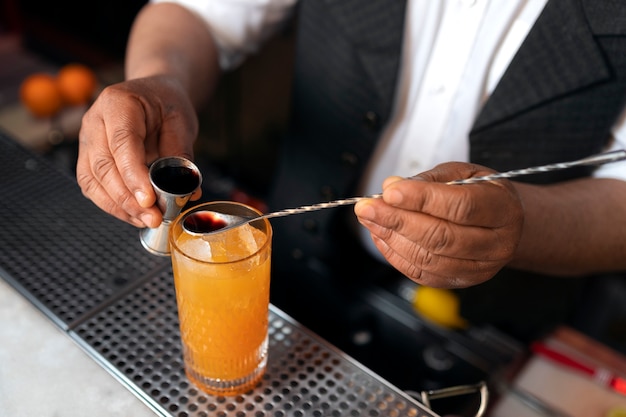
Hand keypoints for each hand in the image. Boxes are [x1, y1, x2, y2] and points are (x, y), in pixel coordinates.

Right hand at [76, 75, 199, 227]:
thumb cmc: (166, 105)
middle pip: (103, 166)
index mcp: (118, 104)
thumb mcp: (181, 122)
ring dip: (119, 207)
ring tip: (147, 220)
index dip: (133, 175)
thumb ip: (181, 154)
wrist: (152, 94)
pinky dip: (112, 205)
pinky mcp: (88, 158)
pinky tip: (135, 215)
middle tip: (153, 218)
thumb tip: (188, 191)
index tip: (149, 200)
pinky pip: (93, 187)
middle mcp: (94, 121)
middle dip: (127, 198)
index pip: (121, 143)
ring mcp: (86, 140)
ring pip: (93, 180)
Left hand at [354, 162, 523, 287]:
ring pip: (427, 258)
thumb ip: (428, 179)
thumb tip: (392, 187)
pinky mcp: (458, 282)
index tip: (390, 192)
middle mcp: (496, 244)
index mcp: (502, 209)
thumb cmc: (480, 193)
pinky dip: (395, 254)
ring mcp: (478, 268)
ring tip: (369, 218)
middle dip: (397, 220)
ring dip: (391, 237)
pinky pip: (421, 273)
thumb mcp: (463, 173)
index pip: (460, 206)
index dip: (422, 199)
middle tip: (366, 207)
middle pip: (441, 237)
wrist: (501, 224)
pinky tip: (381, 235)